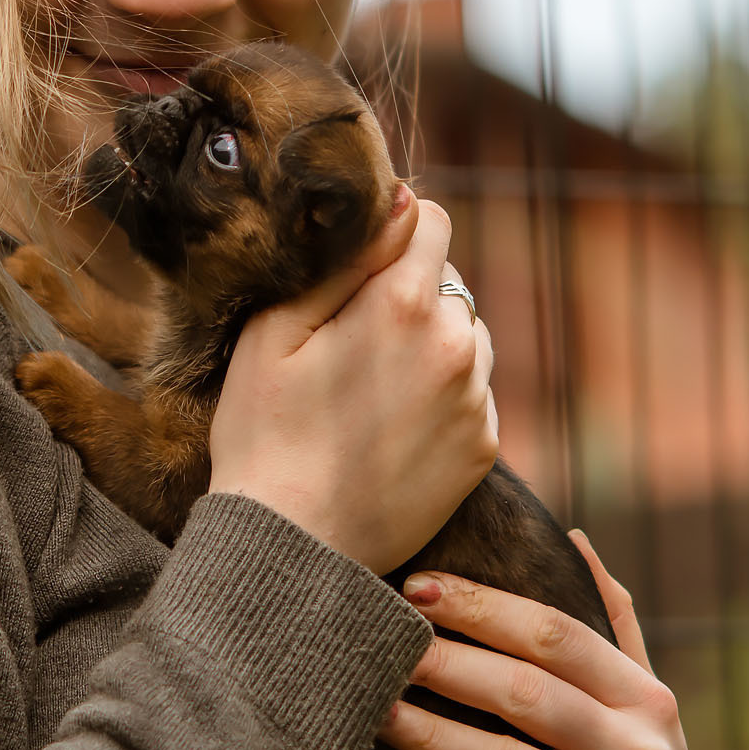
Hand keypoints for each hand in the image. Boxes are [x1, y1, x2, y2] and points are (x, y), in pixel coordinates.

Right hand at [208, 186, 499, 574]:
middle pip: (448, 280)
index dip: (394, 232)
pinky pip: (473, 392)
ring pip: (466, 335)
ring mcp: (477, 401)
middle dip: (408, 292)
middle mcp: (458, 345)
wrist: (294, 548)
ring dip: (432, 344)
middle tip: (351, 340)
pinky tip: (391, 426)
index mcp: (405, 304)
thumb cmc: (265, 434)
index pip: (433, 221)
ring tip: (371, 388)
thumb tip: (398, 201)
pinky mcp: (484, 448)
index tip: (360, 265)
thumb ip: (343, 261)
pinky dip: (443, 396)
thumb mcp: (275, 332)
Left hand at [378, 532, 719, 749]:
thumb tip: (573, 539)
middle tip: (388, 645)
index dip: (483, 606)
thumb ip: (612, 623)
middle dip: (449, 665)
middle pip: (526, 694)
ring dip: (433, 736)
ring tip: (380, 708)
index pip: (557, 635)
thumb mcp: (647, 700)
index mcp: (645, 697)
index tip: (417, 585)